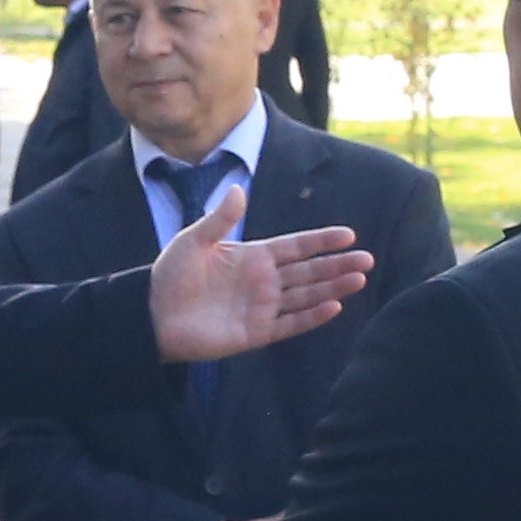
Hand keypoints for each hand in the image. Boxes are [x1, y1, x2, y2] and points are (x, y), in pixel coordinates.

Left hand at [146, 184, 372, 361]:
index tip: (348, 235)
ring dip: (332, 287)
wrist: (153, 316)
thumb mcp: (193, 241)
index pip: (296, 246)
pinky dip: (312, 316)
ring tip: (359, 279)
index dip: (321, 241)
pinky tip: (335, 306)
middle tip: (367, 260)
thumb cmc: (170, 276)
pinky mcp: (256, 332)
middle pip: (308, 271)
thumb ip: (220, 219)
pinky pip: (290, 324)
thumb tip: (238, 188)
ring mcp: (262, 307)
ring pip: (306, 296)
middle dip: (337, 265)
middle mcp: (263, 281)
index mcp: (252, 256)